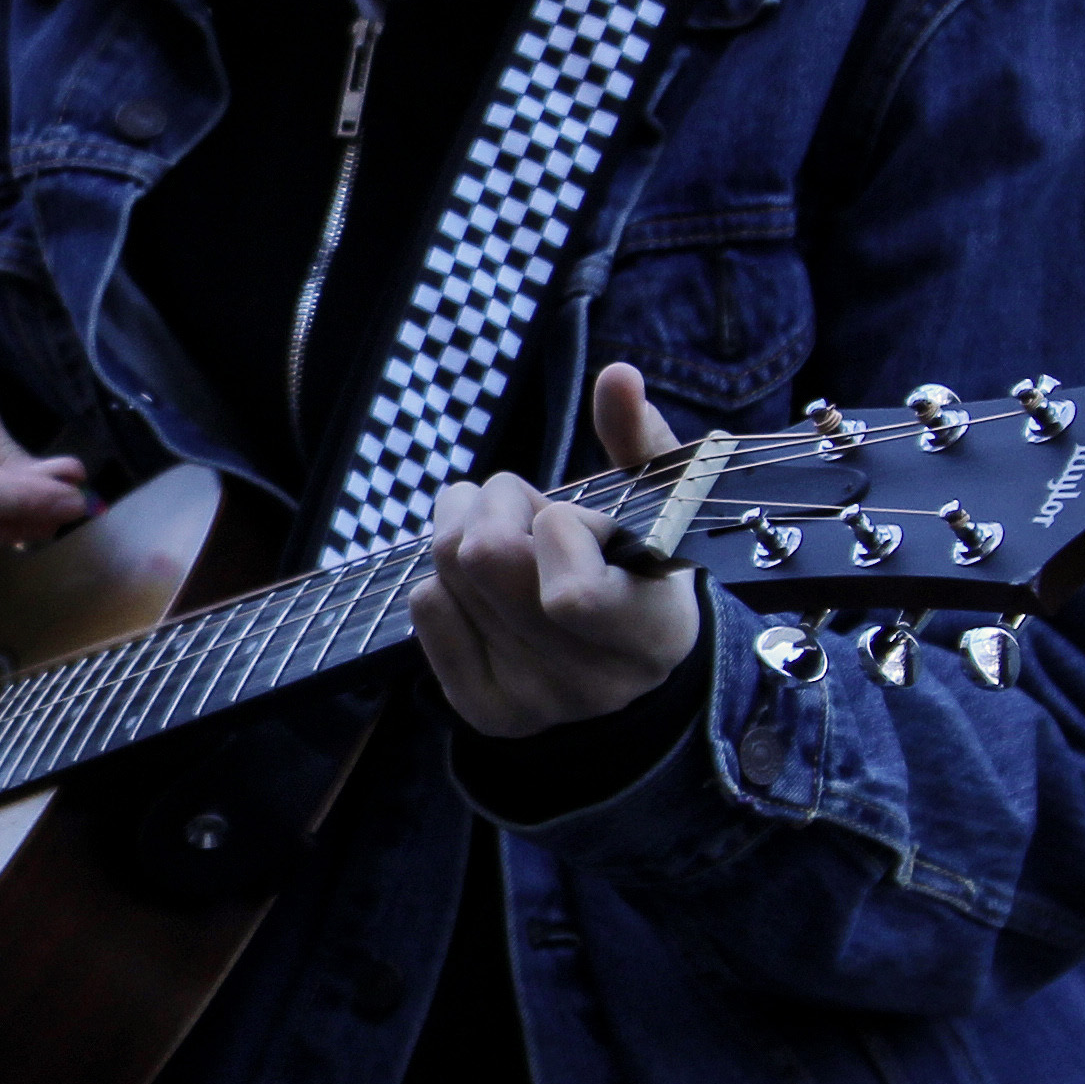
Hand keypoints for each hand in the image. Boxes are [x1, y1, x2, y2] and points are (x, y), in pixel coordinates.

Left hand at [411, 363, 703, 738]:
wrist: (625, 662)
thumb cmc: (640, 567)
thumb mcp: (658, 507)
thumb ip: (640, 441)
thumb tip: (617, 376)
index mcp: (650, 632)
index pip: (571, 594)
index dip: (555, 529)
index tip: (568, 516)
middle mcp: (592, 682)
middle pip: (484, 560)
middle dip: (495, 503)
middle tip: (516, 500)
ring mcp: (534, 702)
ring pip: (447, 574)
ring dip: (463, 528)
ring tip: (501, 529)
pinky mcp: (483, 708)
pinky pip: (425, 608)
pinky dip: (444, 578)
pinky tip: (482, 583)